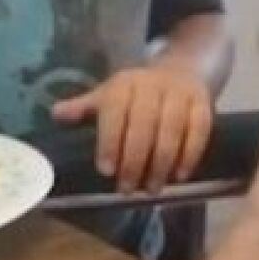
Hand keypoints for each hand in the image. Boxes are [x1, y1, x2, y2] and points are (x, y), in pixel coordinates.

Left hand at [51, 62, 214, 194]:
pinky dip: (190, 155)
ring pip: (172, 130)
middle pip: (144, 125)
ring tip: (152, 188)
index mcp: (124, 84)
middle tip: (129, 188)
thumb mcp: (108, 95)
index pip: (115, 113)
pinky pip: (199, 131)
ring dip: (162, 163)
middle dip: (135, 160)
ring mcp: (180, 94)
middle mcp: (152, 86)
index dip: (110, 142)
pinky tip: (180, 176)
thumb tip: (55, 114)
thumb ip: (84, 108)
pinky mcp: (203, 104)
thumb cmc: (136, 93)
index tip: (106, 171)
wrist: (181, 71)